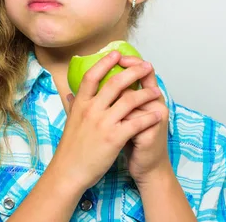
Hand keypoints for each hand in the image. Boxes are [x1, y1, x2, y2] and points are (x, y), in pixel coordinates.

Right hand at [52, 51, 162, 192]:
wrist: (69, 171)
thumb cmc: (70, 148)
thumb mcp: (70, 121)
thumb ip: (73, 105)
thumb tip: (70, 93)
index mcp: (80, 104)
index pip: (92, 76)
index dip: (105, 62)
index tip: (116, 53)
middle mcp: (91, 110)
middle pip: (115, 83)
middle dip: (133, 72)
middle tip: (146, 66)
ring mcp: (102, 123)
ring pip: (129, 100)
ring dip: (146, 94)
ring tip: (156, 91)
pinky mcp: (113, 138)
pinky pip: (136, 123)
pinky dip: (148, 117)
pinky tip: (156, 114)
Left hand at [118, 56, 171, 184]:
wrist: (145, 165)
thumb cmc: (130, 139)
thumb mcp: (119, 115)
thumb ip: (111, 98)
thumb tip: (88, 85)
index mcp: (146, 96)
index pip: (142, 71)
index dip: (130, 61)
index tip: (114, 53)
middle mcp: (155, 102)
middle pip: (145, 77)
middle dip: (128, 69)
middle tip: (114, 61)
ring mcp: (156, 115)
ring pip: (136, 97)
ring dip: (120, 96)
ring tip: (107, 95)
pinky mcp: (153, 129)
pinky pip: (135, 117)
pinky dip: (121, 117)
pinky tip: (111, 118)